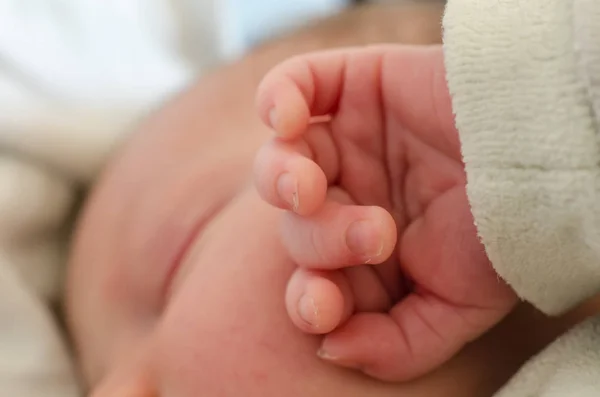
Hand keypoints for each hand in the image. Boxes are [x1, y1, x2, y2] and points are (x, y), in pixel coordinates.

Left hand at [253, 45, 517, 380]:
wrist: (545, 150)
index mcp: (366, 253)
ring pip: (279, 165)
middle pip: (297, 227)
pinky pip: (290, 85)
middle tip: (378, 234)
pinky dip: (277, 98)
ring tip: (312, 188)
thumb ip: (398, 344)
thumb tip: (332, 349)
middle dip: (322, 240)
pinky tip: (287, 121)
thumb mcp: (462, 305)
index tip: (326, 306)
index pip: (312, 283)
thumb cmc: (506, 227)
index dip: (308, 300)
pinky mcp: (351, 87)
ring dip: (283, 182)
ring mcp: (345, 141)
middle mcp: (349, 197)